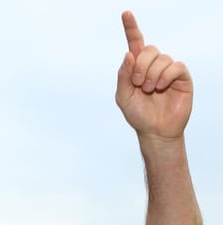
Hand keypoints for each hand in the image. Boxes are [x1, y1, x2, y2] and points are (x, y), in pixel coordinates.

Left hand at [116, 11, 192, 139]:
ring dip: (151, 75)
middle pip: (148, 49)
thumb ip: (123, 76)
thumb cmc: (138, 114)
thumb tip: (128, 54)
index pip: (135, 43)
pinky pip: (174, 66)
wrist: (154, 130)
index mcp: (137, 68)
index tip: (125, 14)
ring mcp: (168, 69)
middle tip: (138, 84)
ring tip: (149, 90)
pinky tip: (160, 88)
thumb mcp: (123, 96)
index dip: (131, 28)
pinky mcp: (181, 76)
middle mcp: (153, 65)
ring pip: (161, 58)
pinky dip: (164, 77)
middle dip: (140, 66)